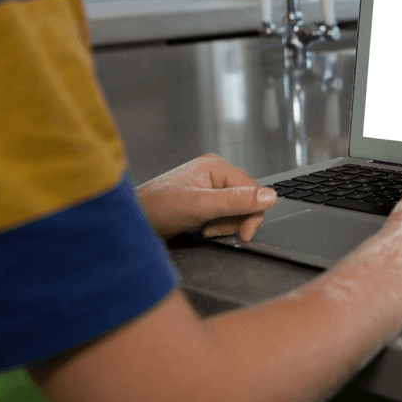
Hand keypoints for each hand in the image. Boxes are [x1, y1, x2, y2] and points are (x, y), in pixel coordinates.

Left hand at [135, 154, 276, 240]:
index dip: (253, 214)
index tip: (245, 234)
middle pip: (246, 200)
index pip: (253, 190)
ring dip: (225, 225)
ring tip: (205, 229)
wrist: (132, 223)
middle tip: (215, 231)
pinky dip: (218, 225)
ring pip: (236, 210)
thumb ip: (236, 201)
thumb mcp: (201, 206)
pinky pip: (224, 213)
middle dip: (235, 220)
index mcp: (217, 166)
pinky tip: (203, 228)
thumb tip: (270, 196)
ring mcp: (208, 187)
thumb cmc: (157, 209)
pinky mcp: (203, 200)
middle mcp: (214, 173)